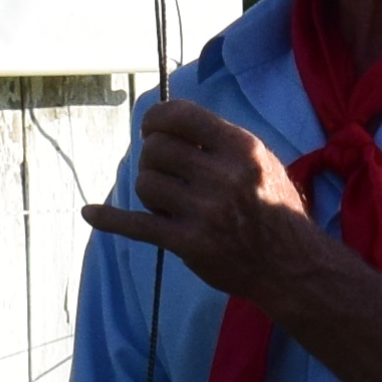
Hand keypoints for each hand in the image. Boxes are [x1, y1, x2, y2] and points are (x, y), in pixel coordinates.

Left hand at [82, 104, 338, 305]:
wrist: (290, 265)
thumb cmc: (274, 208)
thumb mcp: (261, 161)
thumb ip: (219, 140)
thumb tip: (167, 122)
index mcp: (241, 148)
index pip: (180, 116)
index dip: (155, 118)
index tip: (150, 128)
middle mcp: (222, 176)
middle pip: (155, 149)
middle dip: (153, 158)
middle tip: (165, 173)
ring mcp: (204, 212)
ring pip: (145, 183)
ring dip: (149, 190)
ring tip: (169, 202)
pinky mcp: (188, 243)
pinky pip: (136, 224)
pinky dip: (110, 218)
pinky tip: (90, 213)